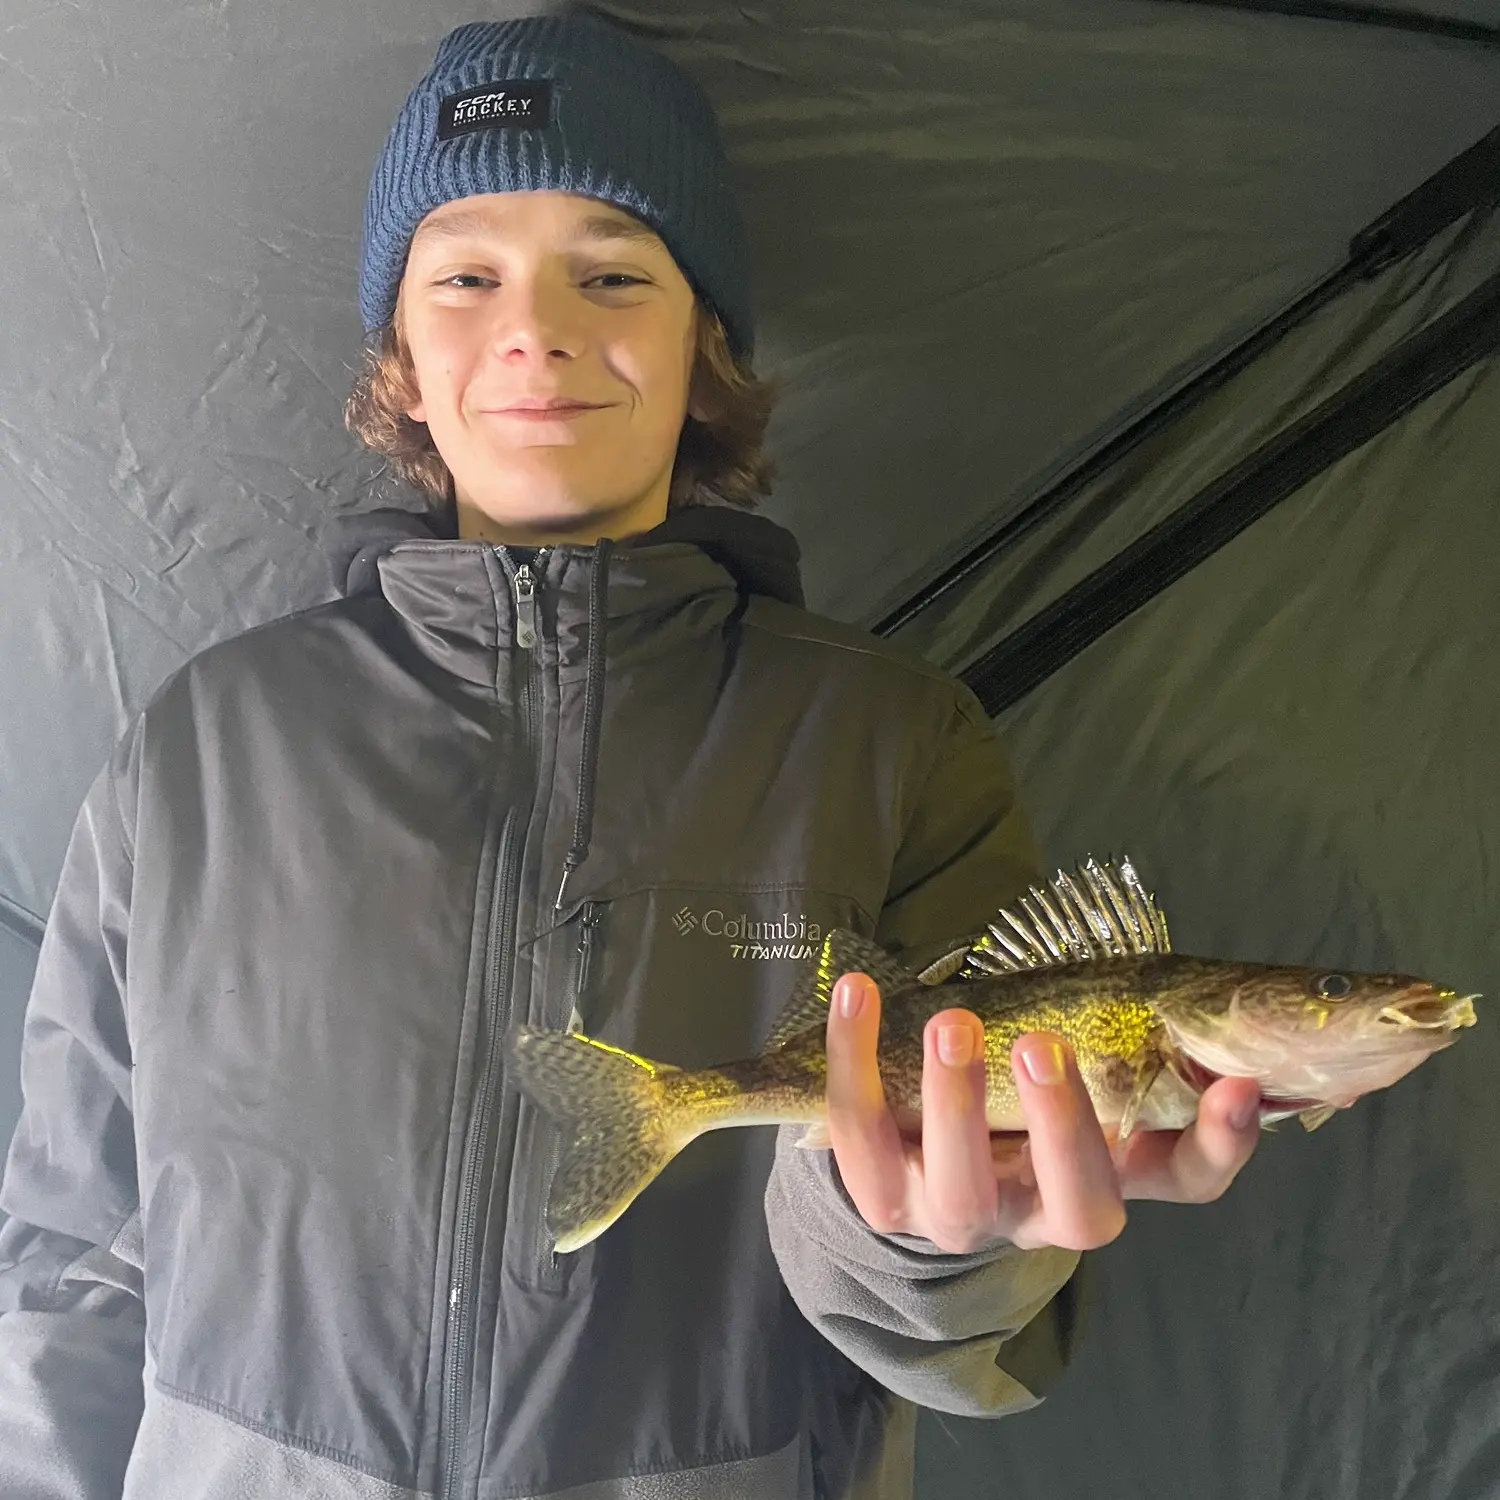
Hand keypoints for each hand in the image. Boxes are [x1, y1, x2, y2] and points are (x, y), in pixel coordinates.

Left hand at [824, 972, 1261, 1252]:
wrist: (913, 1159)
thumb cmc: (1014, 1101)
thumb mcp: (1073, 1077)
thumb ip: (1125, 1044)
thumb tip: (1193, 989)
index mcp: (1110, 1178)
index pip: (1187, 1180)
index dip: (1218, 1143)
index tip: (1237, 1084)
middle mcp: (1041, 1213)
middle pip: (1074, 1202)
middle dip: (1062, 1123)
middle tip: (1042, 1043)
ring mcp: (957, 1215)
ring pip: (961, 1184)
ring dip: (955, 1099)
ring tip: (951, 1021)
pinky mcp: (881, 1197)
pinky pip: (861, 1133)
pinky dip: (853, 1057)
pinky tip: (858, 991)